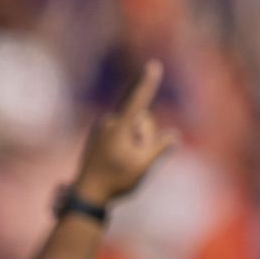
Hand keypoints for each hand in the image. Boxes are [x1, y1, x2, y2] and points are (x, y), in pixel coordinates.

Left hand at [72, 59, 178, 205]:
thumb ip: (159, 148)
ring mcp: (101, 127)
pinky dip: (129, 141)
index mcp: (118, 129)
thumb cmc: (116, 181)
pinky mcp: (99, 132)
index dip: (147, 83)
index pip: (137, 100)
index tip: (152, 65)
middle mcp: (107, 123)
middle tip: (134, 158)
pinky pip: (123, 129)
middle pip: (142, 117)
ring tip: (123, 161)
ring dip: (137, 139)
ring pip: (133, 124)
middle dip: (146, 134)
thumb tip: (173, 136)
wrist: (86, 193)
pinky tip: (118, 158)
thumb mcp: (142, 166)